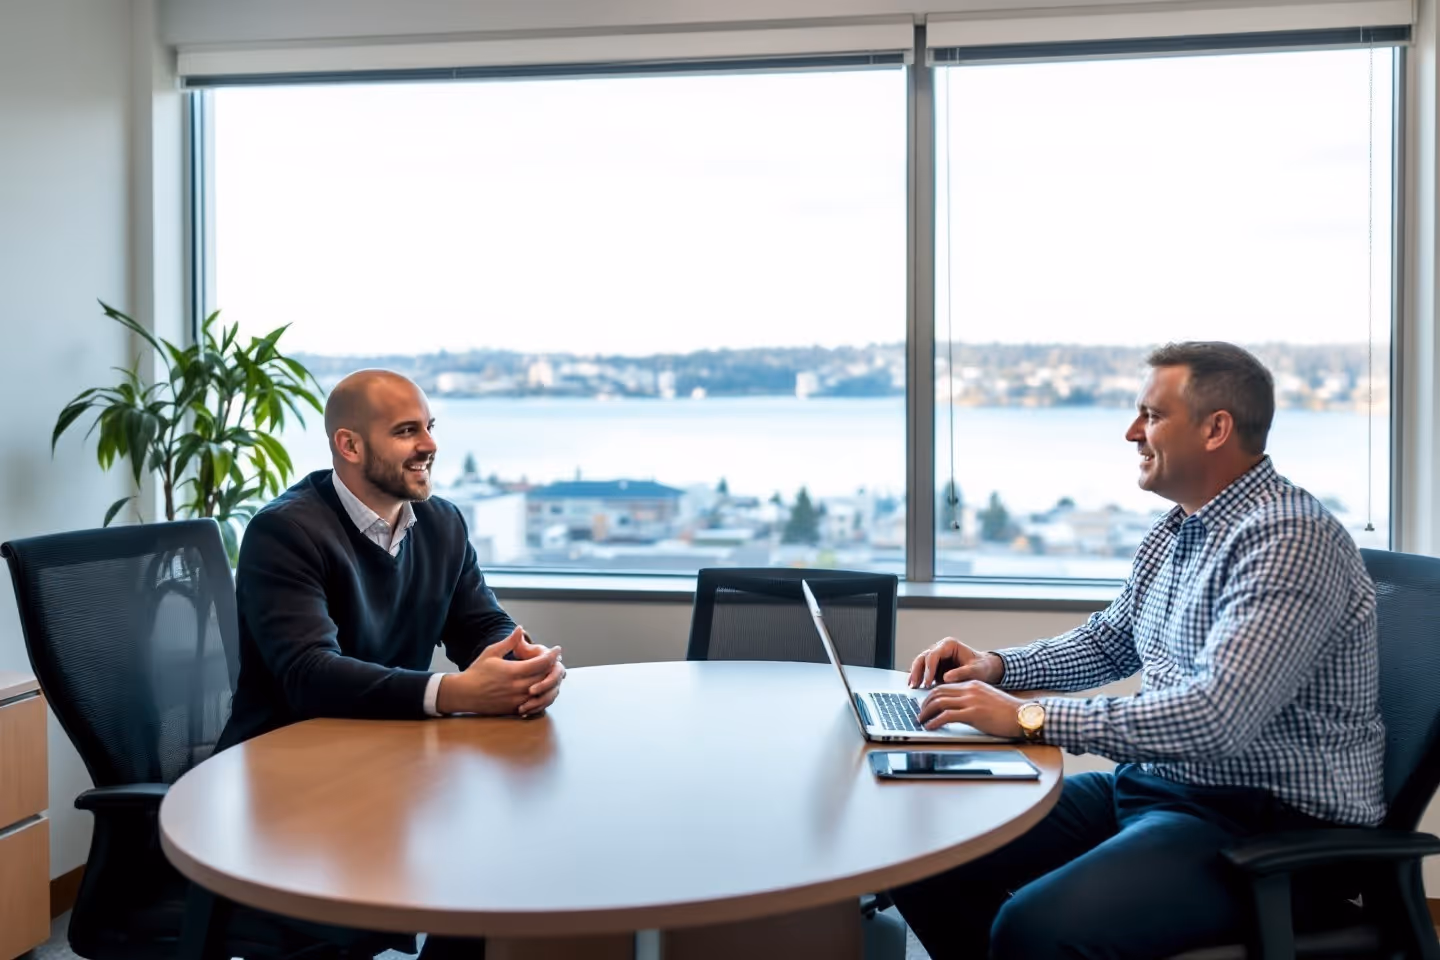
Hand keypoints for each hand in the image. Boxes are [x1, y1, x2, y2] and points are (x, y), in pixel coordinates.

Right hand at [436, 626, 561, 715]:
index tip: (558, 649)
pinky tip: (542, 687)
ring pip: (543, 692)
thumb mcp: (491, 652)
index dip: (552, 655)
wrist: (464, 694)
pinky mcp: (515, 709)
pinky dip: (542, 695)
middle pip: (546, 677)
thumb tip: (520, 629)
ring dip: (550, 682)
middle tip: (557, 660)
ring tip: (552, 673)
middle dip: (554, 667)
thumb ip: (509, 642)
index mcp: (513, 671)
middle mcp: (518, 687)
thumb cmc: (477, 672)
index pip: (541, 663)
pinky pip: (536, 704)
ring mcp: (517, 700)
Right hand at [907, 637, 1003, 688]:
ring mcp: (936, 657)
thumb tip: (946, 678)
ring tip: (912, 687)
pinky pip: (923, 670)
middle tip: (915, 685)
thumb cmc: (981, 667)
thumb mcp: (975, 670)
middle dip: (918, 671)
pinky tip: (915, 686)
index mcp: (949, 644)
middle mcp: (940, 648)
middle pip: (923, 657)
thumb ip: (962, 673)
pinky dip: (918, 678)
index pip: (934, 655)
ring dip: (915, 674)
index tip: (928, 682)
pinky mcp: (935, 666)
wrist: (985, 669)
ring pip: (920, 663)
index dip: (929, 669)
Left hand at [917, 681, 1023, 737]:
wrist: (1023, 715)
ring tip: (921, 721)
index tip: (925, 705)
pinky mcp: (973, 713)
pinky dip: (935, 721)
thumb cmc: (1007, 712)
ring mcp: (971, 700)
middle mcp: (969, 689)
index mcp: (972, 684)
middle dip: (925, 704)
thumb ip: (972, 699)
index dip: (931, 696)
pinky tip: (931, 727)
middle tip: (919, 714)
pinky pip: (947, 715)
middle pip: (938, 692)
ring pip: (939, 702)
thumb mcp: (986, 699)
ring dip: (926, 713)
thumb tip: (956, 708)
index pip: (944, 686)